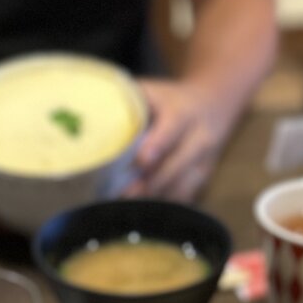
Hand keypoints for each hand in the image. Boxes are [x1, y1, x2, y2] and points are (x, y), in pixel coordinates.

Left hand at [127, 79, 230, 200]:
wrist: (213, 106)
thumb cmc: (169, 100)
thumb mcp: (154, 91)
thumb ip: (129, 100)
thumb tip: (89, 115)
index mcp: (183, 114)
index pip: (171, 131)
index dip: (157, 146)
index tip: (140, 161)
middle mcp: (198, 140)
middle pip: (176, 167)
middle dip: (150, 184)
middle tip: (124, 195)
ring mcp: (203, 163)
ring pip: (181, 187)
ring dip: (154, 200)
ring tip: (127, 208)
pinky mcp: (203, 180)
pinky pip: (183, 198)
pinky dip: (163, 206)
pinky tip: (142, 212)